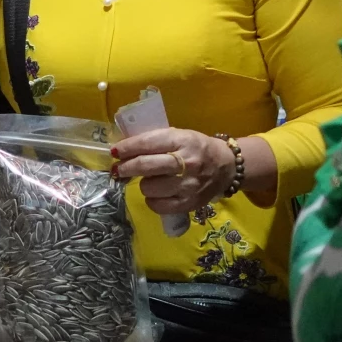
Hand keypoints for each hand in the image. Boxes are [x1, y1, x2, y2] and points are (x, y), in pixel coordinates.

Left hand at [113, 128, 236, 214]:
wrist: (227, 167)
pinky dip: (152, 200)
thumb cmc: (196, 148)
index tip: (115, 152)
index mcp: (182, 140)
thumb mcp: (179, 136)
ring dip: (143, 184)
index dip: (127, 148)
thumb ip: (154, 141)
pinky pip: (158, 205)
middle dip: (125, 168)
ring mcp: (188, 185)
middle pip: (145, 166)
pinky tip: (156, 194)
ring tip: (150, 180)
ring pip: (149, 187)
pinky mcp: (189, 203)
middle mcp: (186, 162)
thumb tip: (122, 150)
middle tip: (117, 169)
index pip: (147, 143)